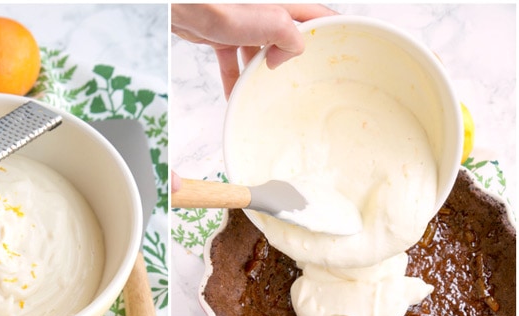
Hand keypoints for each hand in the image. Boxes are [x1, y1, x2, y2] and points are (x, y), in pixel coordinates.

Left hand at [171, 3, 336, 97]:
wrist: (188, 8)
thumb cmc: (226, 6)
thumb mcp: (275, 22)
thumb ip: (292, 39)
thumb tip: (286, 57)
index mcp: (285, 5)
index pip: (316, 15)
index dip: (329, 30)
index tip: (340, 47)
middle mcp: (265, 12)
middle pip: (286, 37)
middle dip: (289, 58)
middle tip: (297, 76)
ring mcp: (244, 23)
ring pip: (258, 52)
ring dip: (258, 73)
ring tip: (263, 89)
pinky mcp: (223, 34)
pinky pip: (233, 60)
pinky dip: (233, 77)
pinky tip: (234, 94)